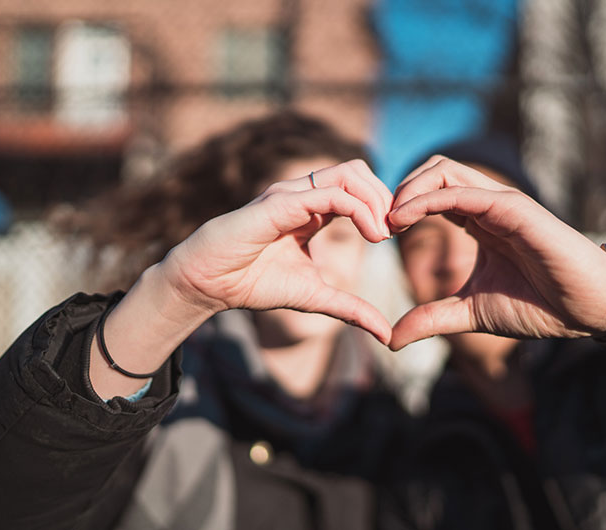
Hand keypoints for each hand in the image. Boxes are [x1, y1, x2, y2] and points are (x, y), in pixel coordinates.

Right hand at [162, 160, 393, 343]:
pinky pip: (330, 194)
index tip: (397, 235)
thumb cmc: (254, 283)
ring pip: (348, 173)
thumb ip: (351, 309)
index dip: (383, 206)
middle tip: (396, 230)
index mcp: (312, 209)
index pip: (358, 187)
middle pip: (358, 171)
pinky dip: (359, 209)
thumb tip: (386, 335)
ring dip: (375, 199)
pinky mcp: (280, 203)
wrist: (208, 284)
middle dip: (385, 197)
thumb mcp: (315, 298)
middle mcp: (303, 194)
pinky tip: (371, 235)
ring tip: (383, 233)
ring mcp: (291, 194)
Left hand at [387, 157, 605, 349]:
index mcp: (478, 221)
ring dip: (408, 189)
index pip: (430, 192)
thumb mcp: (471, 312)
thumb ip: (432, 318)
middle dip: (399, 189)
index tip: (377, 234)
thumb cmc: (539, 305)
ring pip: (444, 170)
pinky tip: (404, 220)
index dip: (400, 206)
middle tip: (378, 224)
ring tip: (388, 221)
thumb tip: (391, 339)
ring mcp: (501, 203)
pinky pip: (462, 192)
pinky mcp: (514, 208)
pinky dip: (427, 199)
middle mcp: (487, 204)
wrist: (587, 309)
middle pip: (433, 170)